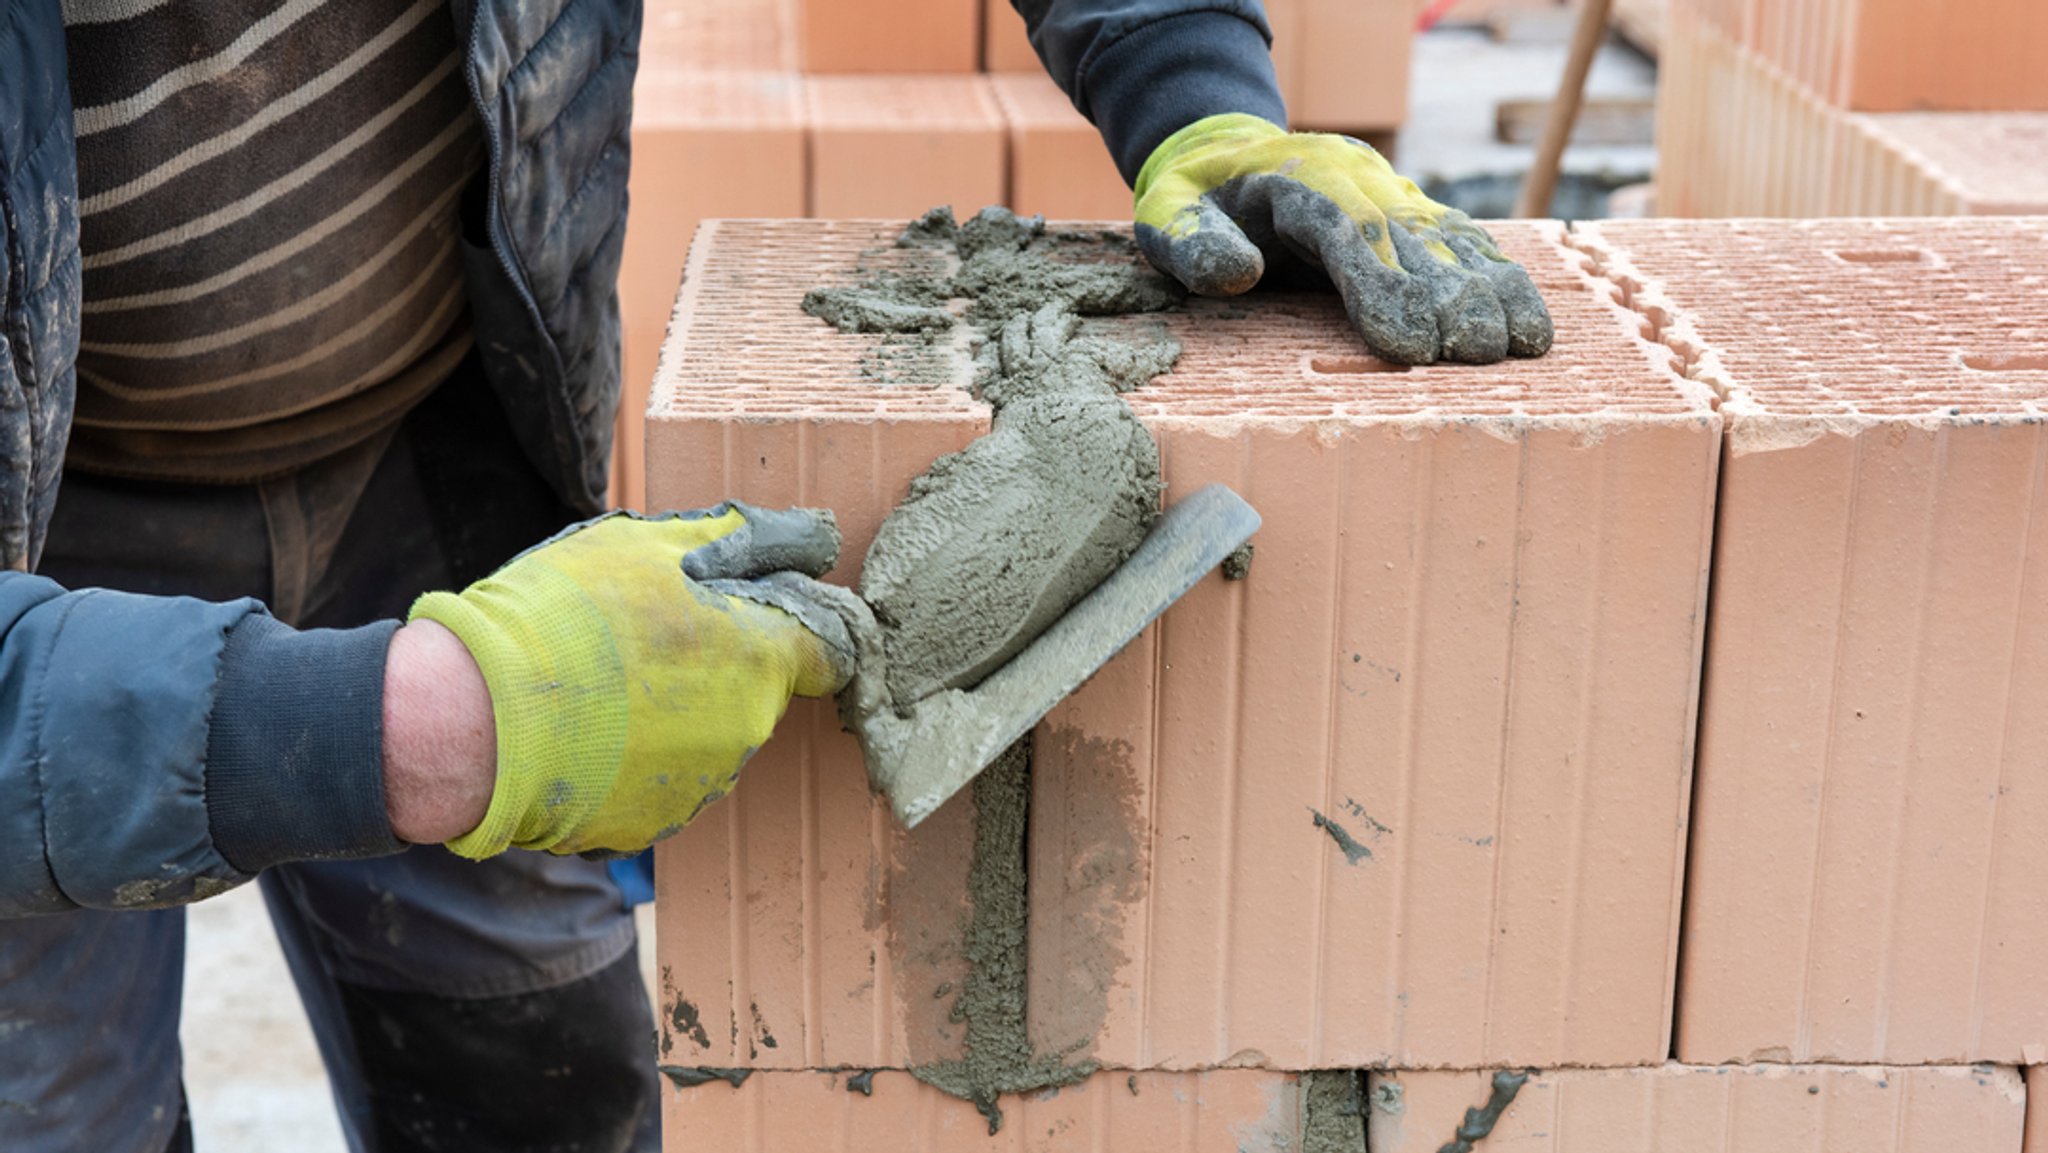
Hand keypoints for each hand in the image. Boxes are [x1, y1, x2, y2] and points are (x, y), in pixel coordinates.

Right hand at [405, 504, 868, 857]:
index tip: (768, 616)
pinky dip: (639, 756)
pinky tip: (590, 728)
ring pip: (711, 735)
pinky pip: (664, 779)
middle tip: (651, 636)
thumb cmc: (565, 616)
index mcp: (760, 656)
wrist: (481, 717)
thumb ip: (748, 542)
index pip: (833, 651)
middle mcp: (748, 728)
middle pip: (762, 690)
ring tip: (607, 681)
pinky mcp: (656, 822)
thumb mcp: (654, 546)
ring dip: (679, 710)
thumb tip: (817, 539)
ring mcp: (704, 782)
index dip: (805, 628)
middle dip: (724, 662)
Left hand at [1133, 113, 1552, 365]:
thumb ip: (1192, 242)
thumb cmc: (1196, 196)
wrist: (1227, 152)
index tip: (1412, 347)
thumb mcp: (1168, 211)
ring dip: (1490, 291)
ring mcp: (1393, 191)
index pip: (1351, 230)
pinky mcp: (1412, 212)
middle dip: (1451, 299)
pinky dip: (1500, 279)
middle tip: (1478, 357)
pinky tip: (1530, 322)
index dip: (1385, 287)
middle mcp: (1359, 178)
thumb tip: (1237, 273)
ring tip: (1520, 346)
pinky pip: (1465, 241)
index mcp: (1299, 178)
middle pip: (1414, 237)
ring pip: (1452, 237)